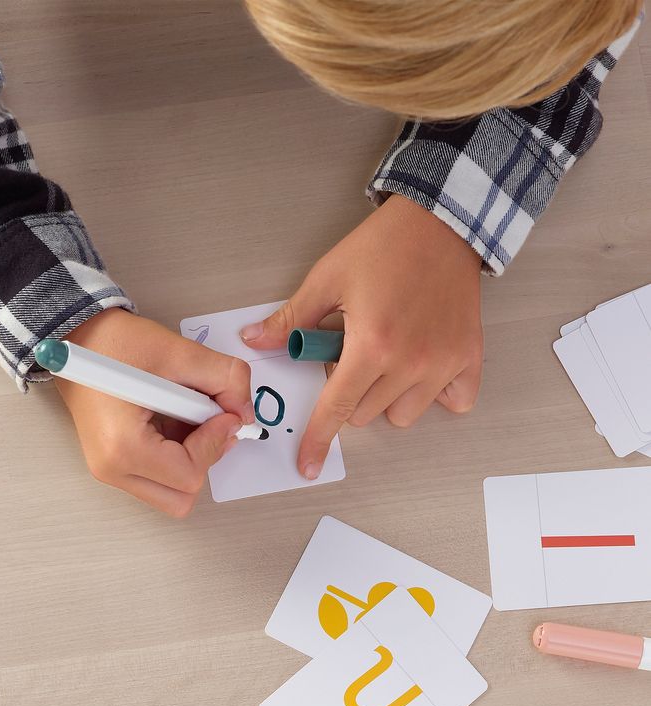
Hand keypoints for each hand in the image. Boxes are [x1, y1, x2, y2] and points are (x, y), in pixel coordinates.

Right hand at [56, 309, 253, 515]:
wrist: (74, 337)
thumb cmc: (112, 342)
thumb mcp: (178, 352)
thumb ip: (225, 379)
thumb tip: (245, 411)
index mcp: (122, 447)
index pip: (190, 473)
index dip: (216, 441)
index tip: (223, 411)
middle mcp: (111, 469)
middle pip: (182, 497)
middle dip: (204, 458)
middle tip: (205, 418)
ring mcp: (110, 470)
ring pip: (172, 492)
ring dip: (191, 458)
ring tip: (184, 414)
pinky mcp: (113, 463)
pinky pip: (158, 477)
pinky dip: (176, 454)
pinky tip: (170, 417)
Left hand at [240, 194, 482, 478]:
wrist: (442, 222)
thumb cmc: (384, 247)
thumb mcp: (327, 278)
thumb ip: (291, 319)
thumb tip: (256, 341)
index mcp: (372, 346)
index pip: (337, 409)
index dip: (318, 440)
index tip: (308, 464)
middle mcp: (410, 363)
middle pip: (364, 414)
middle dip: (349, 392)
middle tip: (352, 352)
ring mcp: (443, 364)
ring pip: (402, 414)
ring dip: (386, 396)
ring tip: (386, 356)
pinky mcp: (469, 358)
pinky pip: (451, 403)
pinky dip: (433, 394)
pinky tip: (421, 366)